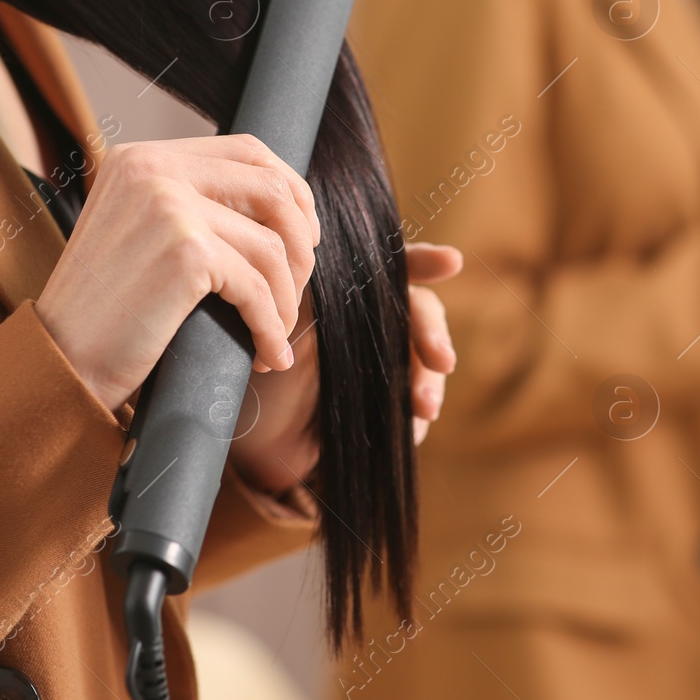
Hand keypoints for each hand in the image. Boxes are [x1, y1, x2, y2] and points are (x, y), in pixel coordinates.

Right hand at [36, 135, 318, 410]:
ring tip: (274, 334)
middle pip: (273, 190)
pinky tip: (268, 354)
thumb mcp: (140, 234)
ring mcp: (169, 205)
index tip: (305, 237)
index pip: (247, 150)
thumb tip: (284, 209)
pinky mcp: (185, 252)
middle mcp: (153, 168)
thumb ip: (191, 206)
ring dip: (286, 299)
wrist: (58, 362)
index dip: (293, 191)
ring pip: (272, 246)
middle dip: (300, 245)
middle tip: (297, 289)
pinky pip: (258, 289)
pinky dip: (271, 327)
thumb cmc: (105, 311)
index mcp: (140, 157)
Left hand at [227, 242, 463, 492]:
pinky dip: (417, 419)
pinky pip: (414, 406)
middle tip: (442, 361)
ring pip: (423, 362)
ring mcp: (382, 362)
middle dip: (434, 335)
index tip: (449, 263)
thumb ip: (302, 297)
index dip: (424, 261)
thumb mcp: (277, 332)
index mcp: (345, 293)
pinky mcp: (386, 403)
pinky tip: (414, 431)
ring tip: (424, 409)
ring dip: (430, 383)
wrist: (249, 441)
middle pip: (419, 312)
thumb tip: (317, 258)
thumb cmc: (253, 374)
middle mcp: (371, 321)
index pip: (392, 267)